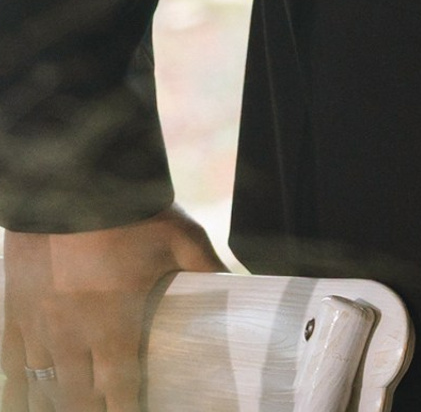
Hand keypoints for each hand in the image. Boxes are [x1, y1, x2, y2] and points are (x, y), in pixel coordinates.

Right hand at [2, 211, 223, 411]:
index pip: (119, 391)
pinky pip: (10, 365)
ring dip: (54, 403)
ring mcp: (36, 329)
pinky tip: (24, 398)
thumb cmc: (128, 212)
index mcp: (113, 325)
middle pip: (77, 399)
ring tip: (67, 407)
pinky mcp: (11, 315)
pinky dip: (17, 387)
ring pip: (40, 388)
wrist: (67, 185)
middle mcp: (71, 338)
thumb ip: (207, 266)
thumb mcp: (178, 236)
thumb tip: (243, 284)